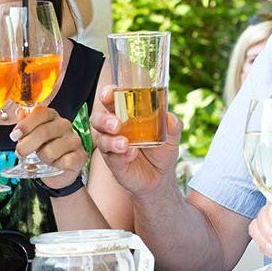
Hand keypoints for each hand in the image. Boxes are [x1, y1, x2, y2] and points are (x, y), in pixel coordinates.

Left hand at [11, 105, 86, 185]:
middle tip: (20, 153)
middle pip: (43, 132)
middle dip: (27, 145)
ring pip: (51, 150)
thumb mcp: (31, 137)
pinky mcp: (80, 156)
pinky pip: (65, 161)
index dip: (26, 124)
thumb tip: (19, 112)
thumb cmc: (44, 149)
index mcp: (52, 116)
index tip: (14, 136)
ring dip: (42, 158)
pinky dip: (56, 165)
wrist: (58, 170)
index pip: (41, 113)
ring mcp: (74, 140)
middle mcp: (64, 125)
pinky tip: (56, 164)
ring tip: (43, 159)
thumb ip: (25, 125)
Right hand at [90, 84, 180, 199]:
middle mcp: (115, 128)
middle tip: (116, 124)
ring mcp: (112, 146)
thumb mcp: (171, 135)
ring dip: (111, 140)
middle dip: (104, 119)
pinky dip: (121, 155)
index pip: (112, 100)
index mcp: (126, 114)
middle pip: (99, 118)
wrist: (161, 176)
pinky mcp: (114, 163)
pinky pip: (111, 158)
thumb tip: (170, 118)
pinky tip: (131, 154)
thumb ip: (172, 125)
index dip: (108, 94)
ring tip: (124, 143)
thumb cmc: (161, 149)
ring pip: (101, 139)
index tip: (109, 93)